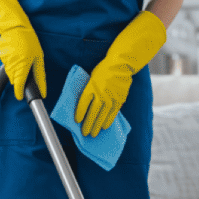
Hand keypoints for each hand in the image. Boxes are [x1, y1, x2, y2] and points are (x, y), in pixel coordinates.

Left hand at [75, 11, 165, 135]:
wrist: (121, 64)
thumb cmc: (104, 70)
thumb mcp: (92, 77)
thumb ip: (89, 90)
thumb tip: (84, 103)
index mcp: (91, 87)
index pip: (83, 104)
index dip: (79, 114)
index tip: (76, 121)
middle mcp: (100, 94)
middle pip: (92, 113)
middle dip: (88, 125)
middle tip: (84, 134)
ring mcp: (111, 97)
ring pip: (102, 115)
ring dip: (97, 126)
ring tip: (93, 134)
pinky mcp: (119, 99)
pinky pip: (113, 113)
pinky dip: (108, 120)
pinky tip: (105, 126)